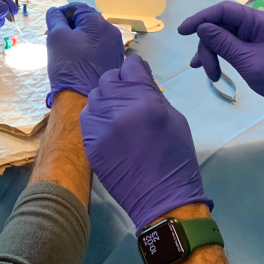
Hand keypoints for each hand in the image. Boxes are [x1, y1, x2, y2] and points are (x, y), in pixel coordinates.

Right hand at [45, 2, 123, 105]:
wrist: (82, 99)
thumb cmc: (69, 65)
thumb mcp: (56, 38)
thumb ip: (55, 19)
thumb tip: (55, 11)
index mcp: (99, 22)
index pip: (78, 7)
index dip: (62, 13)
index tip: (52, 25)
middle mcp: (112, 32)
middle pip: (87, 21)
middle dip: (71, 27)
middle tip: (57, 39)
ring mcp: (116, 48)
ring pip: (93, 35)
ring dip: (79, 39)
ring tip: (66, 52)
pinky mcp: (114, 61)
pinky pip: (99, 48)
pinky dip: (87, 50)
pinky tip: (78, 61)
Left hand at [81, 55, 208, 230]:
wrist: (162, 198)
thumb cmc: (176, 157)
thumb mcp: (175, 118)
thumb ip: (154, 94)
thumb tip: (140, 79)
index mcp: (146, 100)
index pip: (131, 65)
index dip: (137, 70)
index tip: (140, 78)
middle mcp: (119, 108)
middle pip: (109, 77)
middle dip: (120, 83)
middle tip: (129, 97)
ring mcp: (101, 126)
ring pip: (95, 95)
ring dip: (106, 99)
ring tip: (118, 114)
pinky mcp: (90, 142)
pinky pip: (87, 116)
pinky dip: (97, 117)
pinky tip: (109, 128)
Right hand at [178, 1, 263, 119]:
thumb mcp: (249, 63)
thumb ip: (225, 44)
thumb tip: (202, 27)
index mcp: (259, 21)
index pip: (224, 10)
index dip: (201, 18)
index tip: (183, 31)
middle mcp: (256, 23)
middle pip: (221, 25)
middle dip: (208, 45)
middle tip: (204, 69)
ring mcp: (255, 34)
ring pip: (223, 36)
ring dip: (212, 53)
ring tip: (211, 75)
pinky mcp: (254, 44)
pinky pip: (231, 44)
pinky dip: (220, 55)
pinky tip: (211, 69)